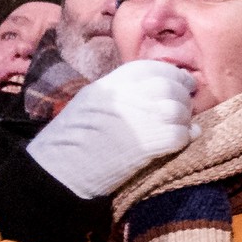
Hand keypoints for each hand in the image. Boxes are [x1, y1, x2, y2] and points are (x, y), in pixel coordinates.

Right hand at [27, 59, 198, 198]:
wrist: (57, 173)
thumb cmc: (68, 141)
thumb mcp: (89, 103)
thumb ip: (120, 93)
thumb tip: (154, 92)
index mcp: (108, 85)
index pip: (150, 68)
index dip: (172, 75)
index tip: (184, 83)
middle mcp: (124, 96)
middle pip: (168, 86)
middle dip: (182, 97)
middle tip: (185, 108)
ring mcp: (136, 119)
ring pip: (177, 109)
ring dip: (184, 118)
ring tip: (181, 126)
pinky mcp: (145, 144)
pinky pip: (178, 135)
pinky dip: (184, 138)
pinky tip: (182, 141)